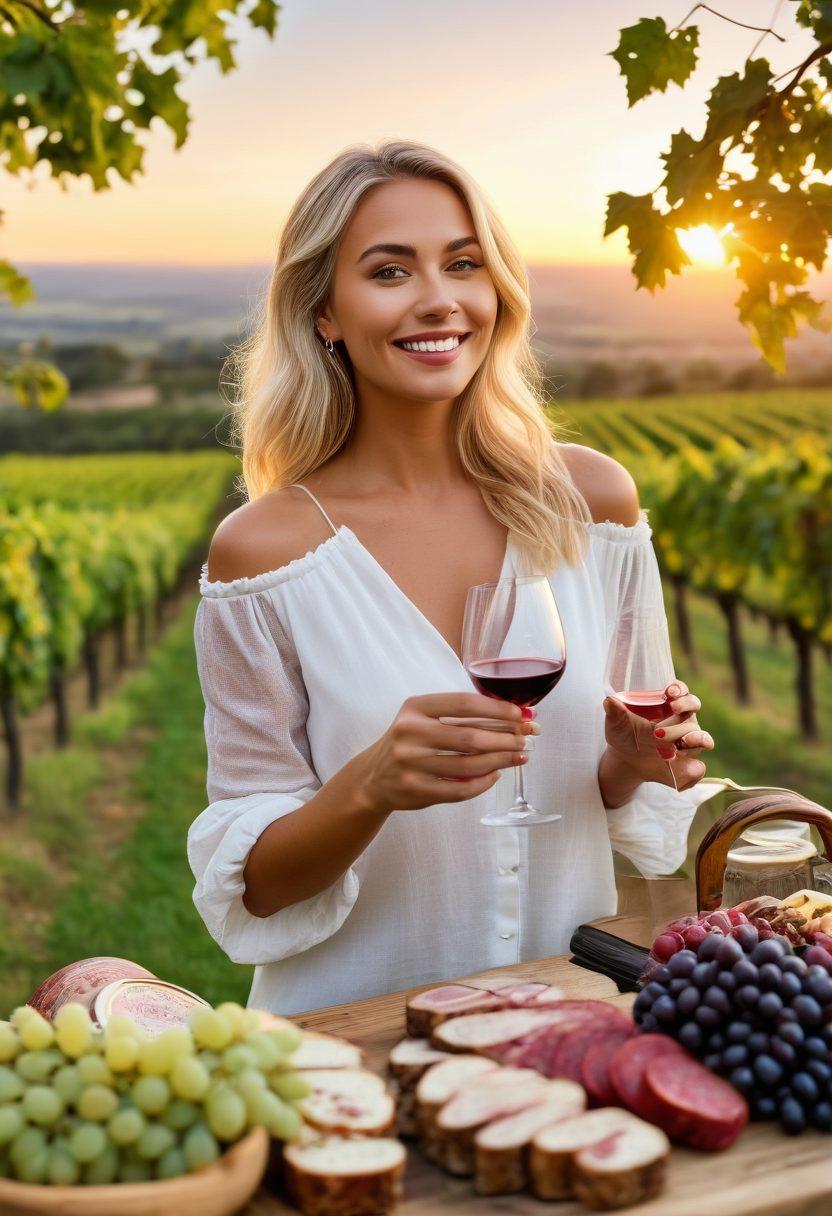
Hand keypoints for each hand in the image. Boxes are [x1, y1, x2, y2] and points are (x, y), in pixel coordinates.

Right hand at [351, 693, 533, 814]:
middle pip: (470, 737)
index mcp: (415, 708)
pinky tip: (496, 775)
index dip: (497, 709)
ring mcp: (411, 764)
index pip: (464, 704)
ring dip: (500, 760)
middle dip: (505, 738)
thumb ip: (460, 716)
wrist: (373, 778)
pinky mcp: (416, 790)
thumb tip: (512, 717)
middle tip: (525, 739)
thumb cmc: (409, 743)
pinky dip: (484, 783)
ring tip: (518, 756)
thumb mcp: (423, 718)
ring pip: (469, 765)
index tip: (520, 714)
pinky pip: (460, 789)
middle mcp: (410, 733)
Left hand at [602, 679, 713, 791]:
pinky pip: (698, 767)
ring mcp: (689, 742)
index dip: (679, 688)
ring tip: (680, 743)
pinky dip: (695, 768)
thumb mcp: (616, 723)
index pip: (680, 690)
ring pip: (701, 737)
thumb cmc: (624, 734)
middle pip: (694, 707)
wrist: (626, 759)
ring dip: (695, 738)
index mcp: (668, 704)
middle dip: (686, 706)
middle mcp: (683, 720)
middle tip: (674, 708)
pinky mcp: (689, 764)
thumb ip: (614, 712)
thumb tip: (609, 701)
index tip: (670, 692)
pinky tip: (684, 766)